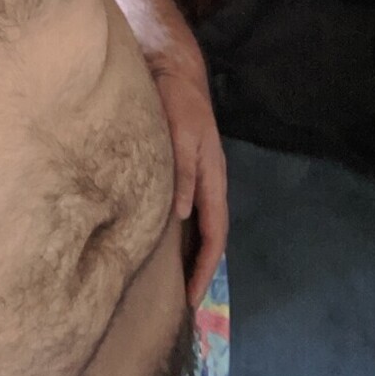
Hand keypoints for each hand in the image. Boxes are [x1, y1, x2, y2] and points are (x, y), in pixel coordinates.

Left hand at [147, 58, 228, 306]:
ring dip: (189, 254)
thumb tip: (182, 214)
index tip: (194, 300)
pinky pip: (184, 211)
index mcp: (213, 179)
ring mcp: (196, 178)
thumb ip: (183, 170)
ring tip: (172, 284)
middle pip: (208, 236)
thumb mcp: (180, 133)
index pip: (214, 234)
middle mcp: (208, 183)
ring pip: (197, 226)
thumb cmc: (177, 101)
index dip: (205, 268)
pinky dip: (178, 234)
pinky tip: (160, 243)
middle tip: (183, 305)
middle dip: (200, 271)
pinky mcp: (181, 171)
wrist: (172, 71)